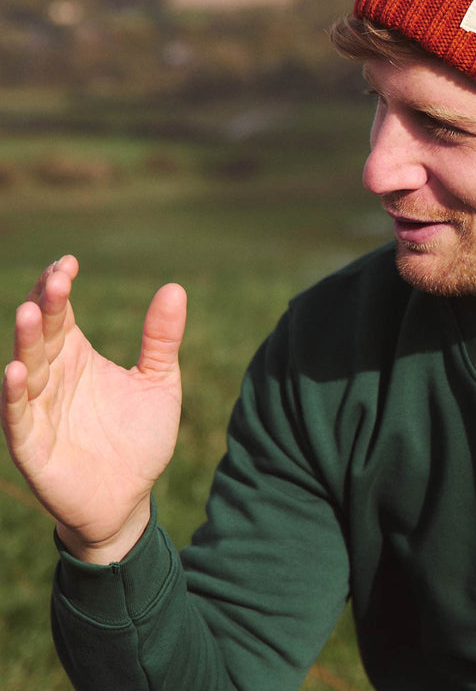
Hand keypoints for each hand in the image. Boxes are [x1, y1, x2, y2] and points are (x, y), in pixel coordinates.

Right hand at [2, 257, 186, 562]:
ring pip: (26, 369)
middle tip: (57, 277)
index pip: (63, 315)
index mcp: (78, 357)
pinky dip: (13, 395)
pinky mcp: (33, 446)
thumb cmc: (139, 436)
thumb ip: (161, 338)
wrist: (130, 497)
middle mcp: (53, 378)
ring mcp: (39, 410)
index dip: (60, 288)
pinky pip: (18, 417)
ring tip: (31, 312)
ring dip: (27, 342)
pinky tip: (15, 371)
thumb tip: (175, 287)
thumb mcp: (159, 381)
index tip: (69, 262)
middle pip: (44, 334)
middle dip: (47, 306)